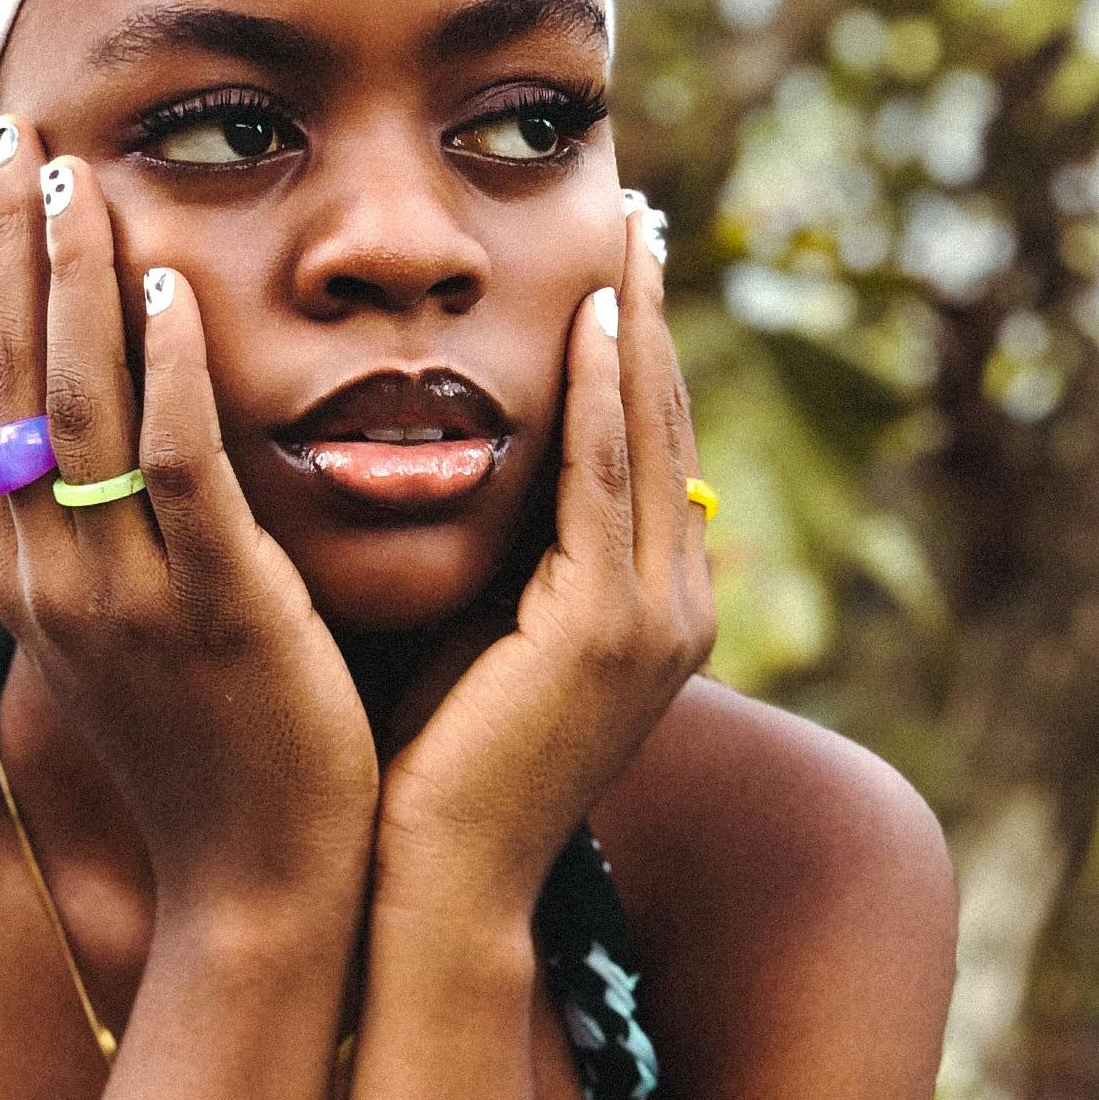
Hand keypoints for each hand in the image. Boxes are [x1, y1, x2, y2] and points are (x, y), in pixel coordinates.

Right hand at [0, 117, 378, 918]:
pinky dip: (165, 373)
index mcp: (29, 583)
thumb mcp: (137, 641)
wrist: (263, 888)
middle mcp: (51, 580)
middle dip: (10, 253)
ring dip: (76, 281)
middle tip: (15, 139)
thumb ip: (117, 543)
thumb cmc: (219, 759)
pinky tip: (169, 287)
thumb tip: (106, 456)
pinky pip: (175, 469)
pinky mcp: (214, 609)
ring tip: (80, 175)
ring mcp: (125, 596)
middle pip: (8, 385)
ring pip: (75, 409)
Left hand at [373, 211, 714, 924]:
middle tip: (641, 213)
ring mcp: (654, 618)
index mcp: (644, 610)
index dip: (635, 351)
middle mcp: (673, 605)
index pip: (642, 449)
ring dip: (639, 321)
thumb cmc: (425, 768)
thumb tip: (438, 458)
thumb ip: (490, 553)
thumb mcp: (469, 633)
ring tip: (628, 228)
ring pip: (650, 433)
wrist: (432, 886)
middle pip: (666, 422)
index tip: (613, 263)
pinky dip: (602, 393)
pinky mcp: (610, 630)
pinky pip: (607, 478)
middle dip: (653, 311)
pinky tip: (591, 316)